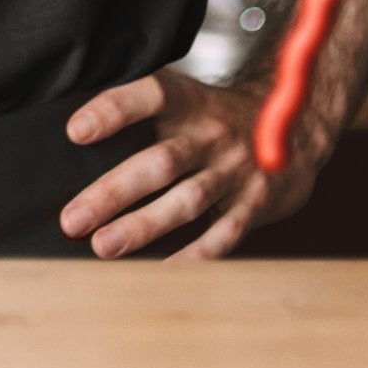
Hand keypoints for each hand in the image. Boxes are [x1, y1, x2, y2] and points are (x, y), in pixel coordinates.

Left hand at [58, 67, 320, 260]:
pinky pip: (222, 235)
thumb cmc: (216, 118)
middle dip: (113, 192)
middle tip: (72, 218)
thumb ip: (143, 112)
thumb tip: (73, 135)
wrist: (295, 127)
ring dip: (143, 226)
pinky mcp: (254, 205)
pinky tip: (160, 272)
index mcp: (190, 101)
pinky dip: (192, 256)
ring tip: (103, 246)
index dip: (114, 109)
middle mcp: (212, 134)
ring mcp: (235, 171)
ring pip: (186, 201)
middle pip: (160, 161)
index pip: (151, 94)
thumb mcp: (187, 100)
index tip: (75, 131)